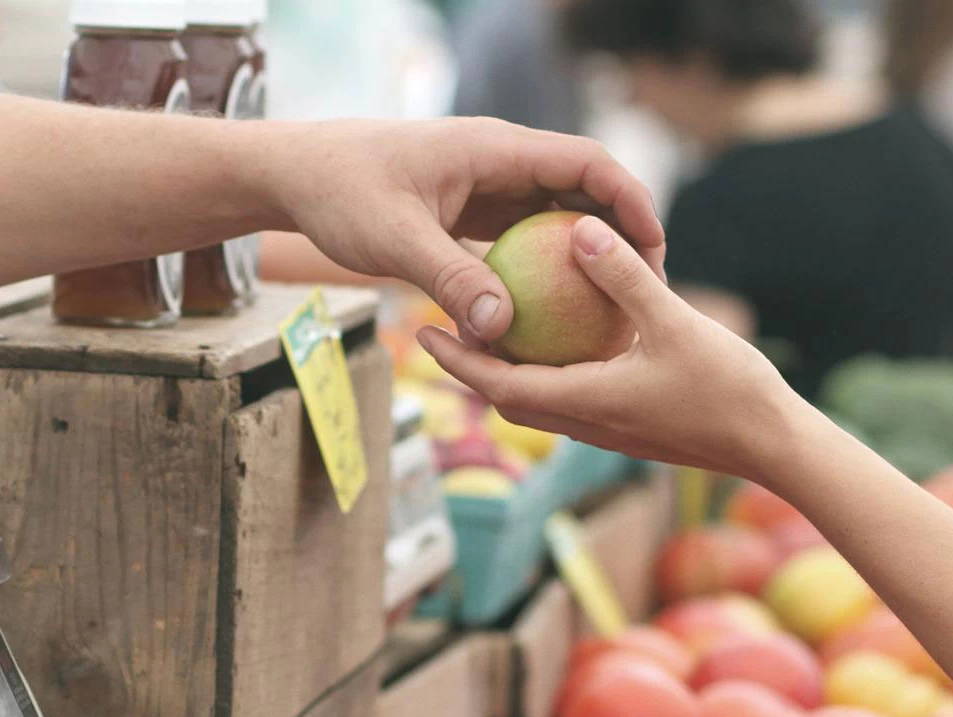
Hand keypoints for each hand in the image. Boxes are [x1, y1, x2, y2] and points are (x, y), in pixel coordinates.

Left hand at [258, 119, 666, 345]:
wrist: (297, 175)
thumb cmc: (340, 194)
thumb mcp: (395, 240)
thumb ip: (451, 280)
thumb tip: (502, 329)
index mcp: (494, 149)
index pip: (586, 162)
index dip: (629, 199)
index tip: (655, 246)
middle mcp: (499, 162)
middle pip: (583, 188)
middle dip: (621, 231)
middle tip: (649, 287)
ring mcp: (487, 186)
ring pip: (556, 214)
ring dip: (587, 254)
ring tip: (614, 306)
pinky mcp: (471, 211)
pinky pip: (524, 237)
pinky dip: (546, 269)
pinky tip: (557, 315)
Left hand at [416, 215, 805, 480]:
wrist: (773, 446)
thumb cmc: (730, 389)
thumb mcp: (674, 322)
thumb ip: (625, 277)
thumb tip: (579, 229)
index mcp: (585, 402)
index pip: (500, 384)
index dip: (458, 359)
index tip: (424, 332)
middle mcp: (587, 423)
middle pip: (509, 397)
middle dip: (471, 367)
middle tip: (441, 327)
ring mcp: (608, 429)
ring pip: (540, 401)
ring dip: (509, 372)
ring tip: (491, 329)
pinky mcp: (630, 425)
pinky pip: (573, 398)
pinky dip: (551, 372)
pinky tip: (562, 340)